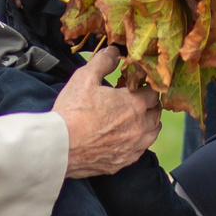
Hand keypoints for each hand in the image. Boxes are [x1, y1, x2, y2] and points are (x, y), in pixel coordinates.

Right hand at [52, 50, 159, 176]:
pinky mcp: (122, 162)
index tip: (134, 85)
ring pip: (152, 134)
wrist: (59, 146)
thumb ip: (103, 61)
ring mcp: (132, 147)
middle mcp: (139, 127)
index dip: (144, 86)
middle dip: (148, 105)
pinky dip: (137, 143)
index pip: (153, 92)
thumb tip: (114, 52)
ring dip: (147, 124)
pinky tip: (125, 139)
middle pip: (156, 113)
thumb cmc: (72, 111)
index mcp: (134, 104)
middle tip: (134, 100)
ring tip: (133, 119)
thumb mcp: (85, 77)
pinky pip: (139, 151)